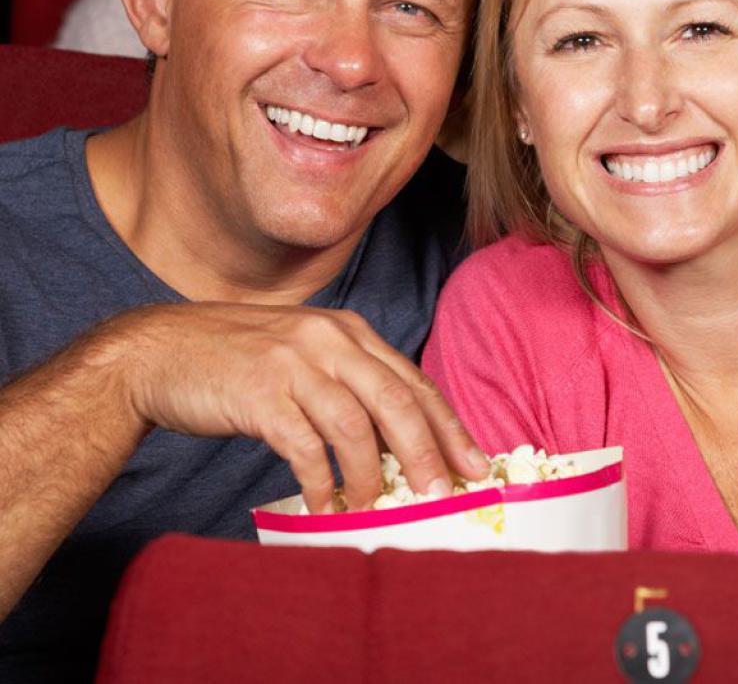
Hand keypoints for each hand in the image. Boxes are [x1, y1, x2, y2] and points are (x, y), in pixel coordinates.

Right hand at [118, 303, 489, 510]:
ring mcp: (293, 363)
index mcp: (347, 331)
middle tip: (442, 495)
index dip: (447, 425)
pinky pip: (304, 446)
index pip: (412, 381)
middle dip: (427, 453)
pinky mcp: (260, 393)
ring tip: (377, 509)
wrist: (162, 349)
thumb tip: (399, 444)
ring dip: (370, 476)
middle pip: (396, 400)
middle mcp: (327, 340)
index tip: (474, 465)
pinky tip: (323, 505)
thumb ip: (348, 382)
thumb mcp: (304, 353)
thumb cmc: (238, 359)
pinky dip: (320, 482)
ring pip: (355, 425)